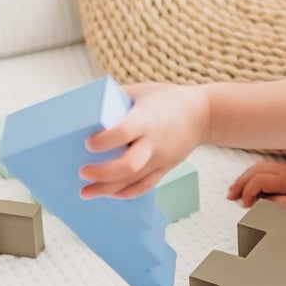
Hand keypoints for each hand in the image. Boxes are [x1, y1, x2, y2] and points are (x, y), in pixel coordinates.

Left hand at [79, 82, 209, 200]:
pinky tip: (108, 193)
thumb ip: (115, 100)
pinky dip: (125, 193)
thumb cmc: (167, 99)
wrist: (203, 114)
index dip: (105, 140)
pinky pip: (144, 187)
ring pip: (134, 181)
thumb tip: (83, 110)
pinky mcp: (164, 169)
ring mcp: (161, 158)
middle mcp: (155, 142)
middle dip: (103, 173)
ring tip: (85, 192)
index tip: (88, 143)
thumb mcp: (141, 92)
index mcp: (148, 118)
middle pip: (129, 165)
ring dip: (107, 189)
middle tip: (82, 172)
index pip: (125, 132)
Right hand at [227, 157, 285, 212]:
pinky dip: (250, 175)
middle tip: (231, 197)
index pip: (259, 180)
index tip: (246, 205)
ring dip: (243, 178)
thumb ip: (281, 205)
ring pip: (256, 168)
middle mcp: (282, 171)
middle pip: (254, 172)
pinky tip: (246, 183)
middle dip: (240, 184)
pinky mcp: (284, 169)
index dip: (249, 191)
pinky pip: (262, 168)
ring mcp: (283, 168)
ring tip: (233, 191)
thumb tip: (261, 203)